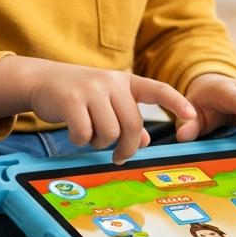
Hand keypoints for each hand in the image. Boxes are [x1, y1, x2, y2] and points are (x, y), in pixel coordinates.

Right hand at [0, 56, 195, 163]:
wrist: (42, 79)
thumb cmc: (79, 94)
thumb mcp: (106, 101)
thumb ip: (126, 118)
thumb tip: (146, 141)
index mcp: (124, 81)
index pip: (157, 89)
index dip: (176, 101)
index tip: (192, 115)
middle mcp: (111, 82)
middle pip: (133, 125)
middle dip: (127, 147)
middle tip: (118, 157)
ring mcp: (91, 89)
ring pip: (110, 132)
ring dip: (100, 143)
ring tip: (91, 135)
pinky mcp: (71, 99)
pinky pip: (85, 133)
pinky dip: (81, 140)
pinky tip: (75, 132)